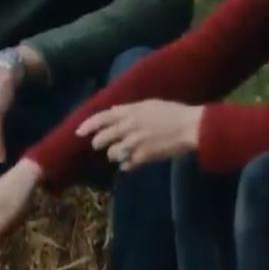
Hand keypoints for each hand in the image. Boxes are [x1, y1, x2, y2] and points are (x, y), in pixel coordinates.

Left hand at [76, 100, 202, 170]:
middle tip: (101, 146)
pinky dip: (128, 164)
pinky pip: (127, 165)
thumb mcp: (149, 104)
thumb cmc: (173, 112)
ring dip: (116, 155)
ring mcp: (134, 144)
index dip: (88, 125)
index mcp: (130, 112)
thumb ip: (129, 109)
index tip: (78, 132)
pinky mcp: (142, 158)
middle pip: (102, 139)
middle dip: (99, 144)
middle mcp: (128, 128)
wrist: (190, 127)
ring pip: (113, 154)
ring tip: (124, 152)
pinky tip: (134, 161)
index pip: (101, 118)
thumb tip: (113, 111)